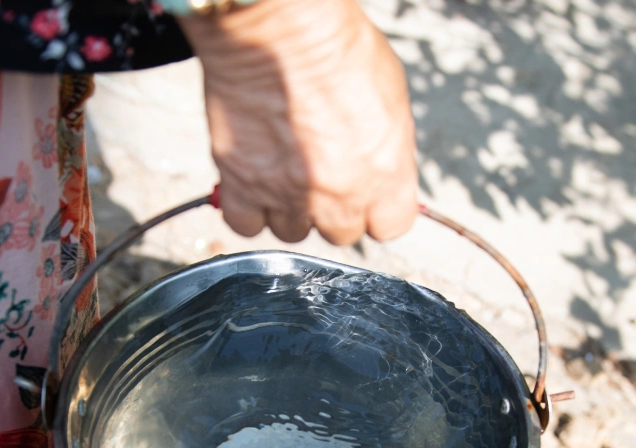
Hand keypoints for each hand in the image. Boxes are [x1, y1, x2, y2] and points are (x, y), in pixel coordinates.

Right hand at [178, 0, 417, 244]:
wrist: (280, 27)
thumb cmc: (337, 46)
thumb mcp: (392, 97)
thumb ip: (389, 149)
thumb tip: (383, 171)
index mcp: (385, 173)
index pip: (390, 226)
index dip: (376, 211)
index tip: (365, 195)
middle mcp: (340, 194)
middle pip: (340, 233)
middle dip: (332, 208)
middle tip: (319, 171)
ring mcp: (289, 194)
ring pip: (292, 231)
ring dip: (289, 207)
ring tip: (283, 168)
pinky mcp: (243, 184)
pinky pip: (246, 225)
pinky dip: (248, 208)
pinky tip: (252, 179)